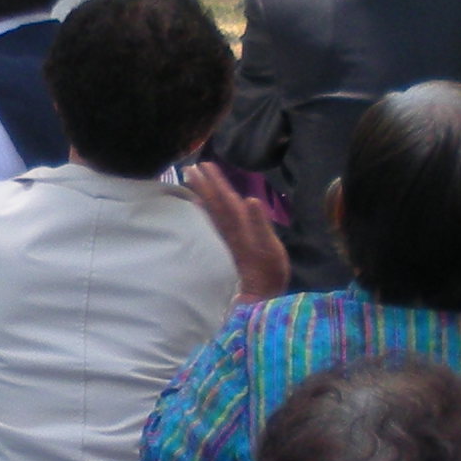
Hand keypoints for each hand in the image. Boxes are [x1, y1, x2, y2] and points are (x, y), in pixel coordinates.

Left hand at [180, 162, 291, 303]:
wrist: (261, 295)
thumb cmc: (269, 269)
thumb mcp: (269, 246)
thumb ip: (260, 223)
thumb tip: (250, 199)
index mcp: (239, 225)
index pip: (224, 199)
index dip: (215, 182)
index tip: (204, 165)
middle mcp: (229, 229)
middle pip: (213, 203)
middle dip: (203, 185)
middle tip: (190, 168)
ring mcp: (227, 237)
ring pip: (211, 212)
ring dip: (202, 195)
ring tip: (192, 181)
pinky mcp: (228, 245)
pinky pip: (213, 223)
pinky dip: (206, 212)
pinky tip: (200, 207)